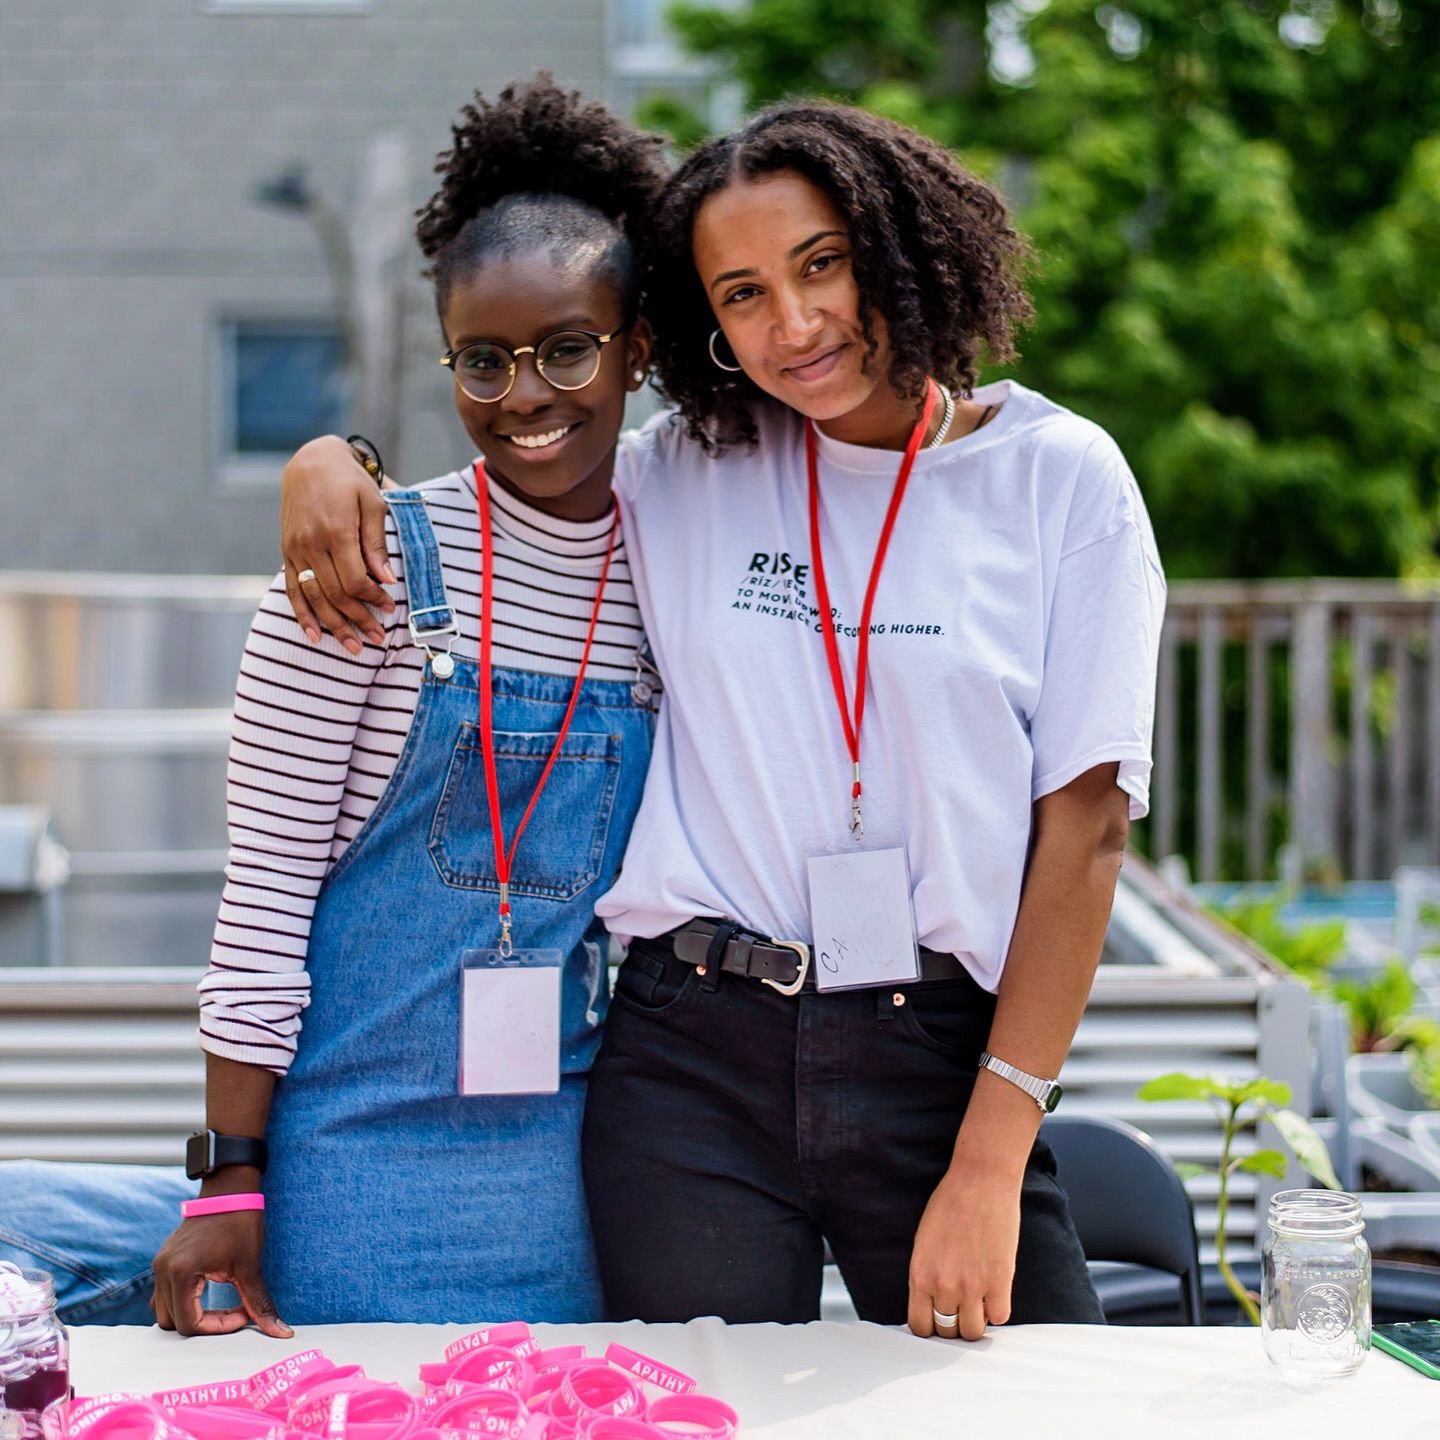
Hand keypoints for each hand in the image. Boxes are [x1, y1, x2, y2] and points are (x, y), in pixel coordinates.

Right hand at [152, 1212, 291, 1337]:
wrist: (229, 1189)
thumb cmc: (239, 1222)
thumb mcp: (250, 1265)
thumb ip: (260, 1303)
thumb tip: (281, 1331)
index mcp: (182, 1272)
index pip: (189, 1324)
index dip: (218, 1327)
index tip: (242, 1315)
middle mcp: (163, 1271)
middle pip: (172, 1322)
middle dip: (202, 1326)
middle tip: (232, 1314)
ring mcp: (159, 1265)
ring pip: (163, 1311)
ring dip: (189, 1316)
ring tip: (221, 1307)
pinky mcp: (163, 1261)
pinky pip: (163, 1295)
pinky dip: (181, 1303)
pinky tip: (206, 1296)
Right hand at [281, 435, 395, 654]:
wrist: (310, 462)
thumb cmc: (349, 482)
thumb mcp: (373, 504)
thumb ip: (377, 544)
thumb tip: (386, 580)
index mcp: (335, 531)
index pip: (354, 580)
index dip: (373, 600)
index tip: (390, 609)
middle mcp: (310, 543)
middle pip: (335, 594)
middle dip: (358, 620)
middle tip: (377, 639)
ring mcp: (294, 549)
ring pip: (314, 597)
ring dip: (334, 625)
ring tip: (352, 647)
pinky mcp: (286, 551)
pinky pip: (293, 589)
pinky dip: (302, 614)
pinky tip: (314, 635)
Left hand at [907, 1165, 1022, 1341]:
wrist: (979, 1181)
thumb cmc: (950, 1203)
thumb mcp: (924, 1242)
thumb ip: (927, 1274)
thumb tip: (932, 1301)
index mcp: (920, 1275)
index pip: (920, 1326)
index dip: (930, 1326)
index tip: (937, 1319)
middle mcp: (943, 1285)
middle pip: (947, 1332)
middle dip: (953, 1323)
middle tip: (960, 1308)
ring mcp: (972, 1286)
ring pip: (973, 1331)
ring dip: (975, 1320)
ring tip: (978, 1302)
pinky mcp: (999, 1281)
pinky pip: (1000, 1317)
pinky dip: (998, 1310)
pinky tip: (994, 1293)